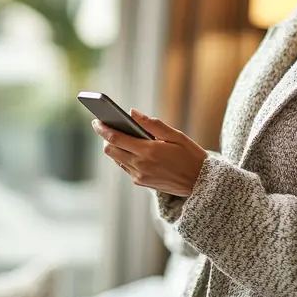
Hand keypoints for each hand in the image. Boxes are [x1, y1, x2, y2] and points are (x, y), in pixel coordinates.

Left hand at [91, 109, 207, 196]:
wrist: (201, 184)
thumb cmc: (191, 156)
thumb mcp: (175, 135)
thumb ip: (152, 124)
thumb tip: (133, 113)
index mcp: (148, 151)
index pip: (115, 138)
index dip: (103, 128)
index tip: (96, 120)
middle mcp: (140, 165)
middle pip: (110, 150)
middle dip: (105, 138)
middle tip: (107, 127)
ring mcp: (140, 176)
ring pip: (117, 159)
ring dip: (115, 148)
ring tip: (120, 136)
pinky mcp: (142, 183)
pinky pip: (126, 167)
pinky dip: (125, 157)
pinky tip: (133, 149)